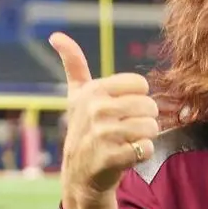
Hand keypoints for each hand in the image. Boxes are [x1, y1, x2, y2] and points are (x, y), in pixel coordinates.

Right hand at [51, 32, 159, 208]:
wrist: (79, 173)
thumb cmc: (84, 129)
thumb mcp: (76, 95)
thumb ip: (73, 64)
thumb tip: (56, 35)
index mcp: (94, 90)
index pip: (141, 85)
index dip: (137, 99)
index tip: (122, 109)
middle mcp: (97, 109)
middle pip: (150, 106)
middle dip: (144, 119)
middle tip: (126, 129)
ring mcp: (104, 134)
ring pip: (151, 127)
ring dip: (145, 137)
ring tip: (127, 141)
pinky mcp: (112, 157)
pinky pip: (147, 148)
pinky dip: (143, 154)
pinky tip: (127, 155)